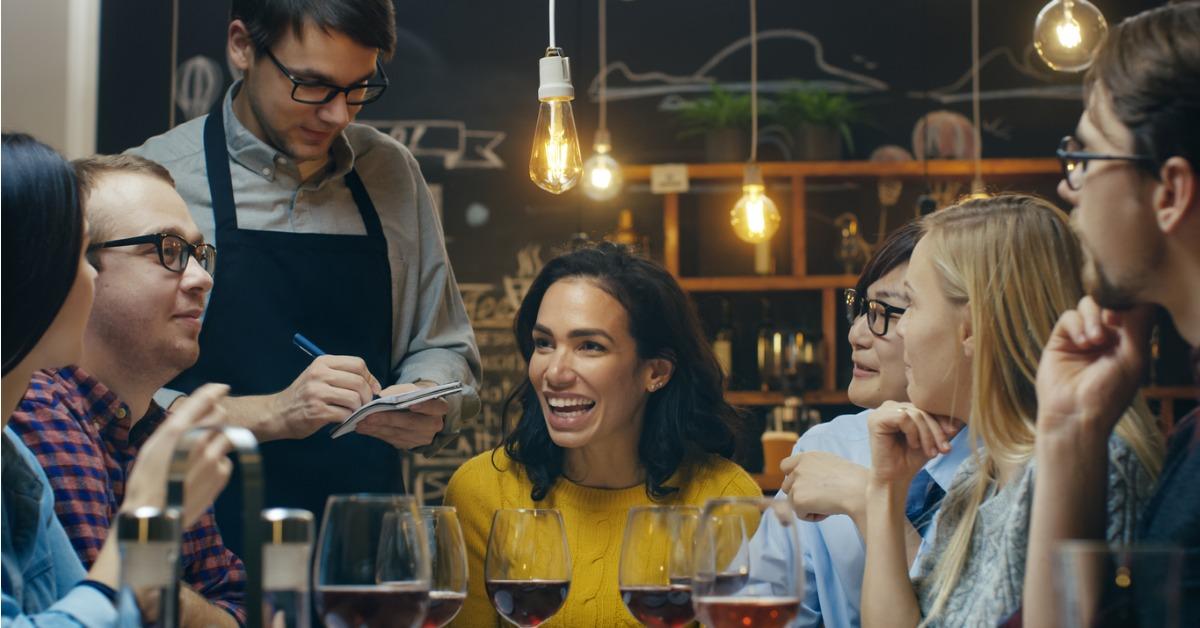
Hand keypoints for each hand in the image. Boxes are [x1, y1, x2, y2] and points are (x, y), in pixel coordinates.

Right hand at [124, 384, 233, 526]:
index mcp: (176, 430)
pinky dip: (217, 464)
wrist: (154, 517)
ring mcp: (213, 457)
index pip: (203, 399)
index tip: (222, 388)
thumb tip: (194, 414)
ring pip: (225, 437)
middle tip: (205, 429)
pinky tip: (199, 476)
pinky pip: (226, 460)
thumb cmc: (146, 481)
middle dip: (216, 417)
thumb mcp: (153, 446)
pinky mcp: (221, 474)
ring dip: (216, 442)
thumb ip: (176, 427)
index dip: (215, 391)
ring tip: (197, 459)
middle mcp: (197, 440)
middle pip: (221, 415)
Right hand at [271, 355, 380, 439]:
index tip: (373, 388)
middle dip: (367, 396)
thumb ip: (342, 375)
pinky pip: (345, 414)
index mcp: (322, 362)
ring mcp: (317, 393)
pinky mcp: (316, 411)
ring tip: (351, 411)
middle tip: (364, 404)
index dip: (370, 377)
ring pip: (354, 398)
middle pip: (359, 382)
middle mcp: (319, 374)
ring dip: (358, 408)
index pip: (358, 364)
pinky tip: (342, 418)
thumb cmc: (304, 395)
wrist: (278, 413)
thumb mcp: (319, 376)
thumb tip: (374, 384)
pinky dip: (348, 418)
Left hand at [355, 382, 448, 449]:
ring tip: (360, 423)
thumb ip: (401, 390)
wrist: (421, 410)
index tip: (410, 404)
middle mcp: (434, 425)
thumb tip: (383, 396)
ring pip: (398, 433)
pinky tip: (365, 428)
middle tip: (368, 417)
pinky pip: (392, 440)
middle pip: (410, 423)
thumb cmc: (415, 395)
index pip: (434, 407)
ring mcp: (423, 438)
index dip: (423, 406)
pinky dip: (377, 433)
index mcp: (440, 407)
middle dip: (387, 419)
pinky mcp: (411, 445)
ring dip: (377, 428)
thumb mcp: (412, 388)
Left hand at [780, 451, 868, 521]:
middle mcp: (798, 468)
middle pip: (786, 486)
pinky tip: (827, 510)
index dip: (792, 477)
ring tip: (827, 504)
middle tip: (820, 499)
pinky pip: (800, 514)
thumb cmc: (853, 480)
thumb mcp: (830, 464)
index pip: (785, 466)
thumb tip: (805, 482)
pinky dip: (813, 516)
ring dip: (807, 506)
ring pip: (792, 501)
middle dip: (800, 494)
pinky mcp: (797, 500)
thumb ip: (813, 468)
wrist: (859, 490)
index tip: (803, 486)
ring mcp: (796, 483)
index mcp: (807, 457)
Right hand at [867, 400, 957, 486]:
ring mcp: (881, 411)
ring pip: (915, 413)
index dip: (941, 419)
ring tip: (930, 452)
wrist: (896, 478)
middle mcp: (890, 406)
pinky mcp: (876, 419)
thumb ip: (943, 426)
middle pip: (921, 409)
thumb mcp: (932, 439)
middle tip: (944, 449)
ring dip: (927, 435)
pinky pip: (903, 418)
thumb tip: (963, 416)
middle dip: (936, 430)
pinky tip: (913, 445)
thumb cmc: (911, 459)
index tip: (953, 433)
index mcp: (901, 408)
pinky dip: (913, 433)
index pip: (925, 406)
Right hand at [1036, 297, 1151, 440]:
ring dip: (1093, 318)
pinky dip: (1076, 325)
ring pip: (1088, 305)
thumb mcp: (1133, 359)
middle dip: (1110, 308)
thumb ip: (1137, 326)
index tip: (1124, 317)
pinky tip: (1081, 343)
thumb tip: (1135, 298)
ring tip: (1094, 341)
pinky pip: (1068, 317)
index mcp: (1129, 341)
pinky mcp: (1060, 339)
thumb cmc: (1109, 393)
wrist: (1076, 413)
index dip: (1129, 303)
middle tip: (1112, 323)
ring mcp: (1083, 336)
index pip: (1132, 308)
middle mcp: (1107, 336)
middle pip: (1109, 301)